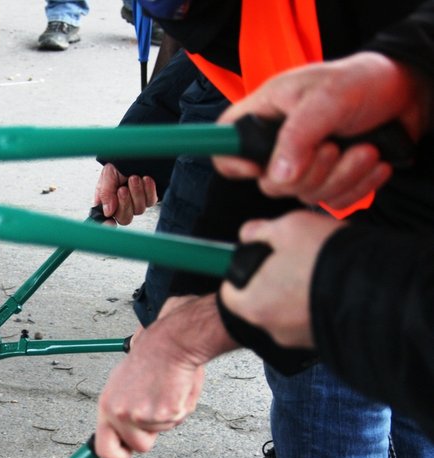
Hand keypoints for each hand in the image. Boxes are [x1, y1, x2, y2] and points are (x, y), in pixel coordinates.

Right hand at [94, 163, 157, 225]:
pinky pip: (151, 201)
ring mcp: (137, 203)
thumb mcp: (107, 175)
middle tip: (122, 189)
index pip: (107, 220)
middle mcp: (123, 205)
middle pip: (124, 219)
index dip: (107, 225)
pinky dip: (148, 190)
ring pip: (139, 210)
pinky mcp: (150, 198)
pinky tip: (145, 179)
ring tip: (134, 178)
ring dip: (136, 193)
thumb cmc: (120, 163)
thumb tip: (108, 212)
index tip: (109, 223)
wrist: (137, 153)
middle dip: (124, 204)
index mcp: (108, 201)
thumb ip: (105, 193)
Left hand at [95, 331, 204, 457]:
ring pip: (158, 434)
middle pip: (135, 448)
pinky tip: (174, 390)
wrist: (169, 344)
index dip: (117, 455)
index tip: (125, 453)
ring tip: (163, 393)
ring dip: (164, 419)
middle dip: (146, 440)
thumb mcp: (122, 385)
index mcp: (107, 405)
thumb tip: (120, 430)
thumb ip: (120, 409)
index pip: (103, 448)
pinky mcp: (163, 415)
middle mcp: (120, 414)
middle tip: (152, 418)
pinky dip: (178, 410)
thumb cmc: (150, 359)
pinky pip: (174, 423)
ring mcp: (141, 416)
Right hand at [214, 52, 430, 208]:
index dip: (232, 162)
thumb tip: (277, 177)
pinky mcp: (329, 178)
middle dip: (309, 172)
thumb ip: (298, 136)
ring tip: (366, 151)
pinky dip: (356, 187)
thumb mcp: (328, 97)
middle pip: (269, 182)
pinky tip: (373, 163)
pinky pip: (330, 201)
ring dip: (340, 177)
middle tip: (335, 147)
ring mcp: (304, 163)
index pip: (225, 143)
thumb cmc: (363, 81)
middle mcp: (279, 141)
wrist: (407, 93)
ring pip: (303, 194)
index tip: (259, 167)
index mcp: (266, 112)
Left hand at [219, 211, 344, 347]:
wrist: (380, 289)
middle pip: (260, 302)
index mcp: (252, 304)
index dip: (243, 272)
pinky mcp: (324, 342)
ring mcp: (298, 340)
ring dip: (298, 293)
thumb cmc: (325, 258)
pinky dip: (318, 304)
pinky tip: (333, 285)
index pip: (230, 292)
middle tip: (294, 261)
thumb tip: (248, 234)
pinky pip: (313, 320)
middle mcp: (271, 328)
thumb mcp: (288, 227)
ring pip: (288, 312)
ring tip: (319, 270)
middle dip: (273, 281)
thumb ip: (260, 231)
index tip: (259, 260)